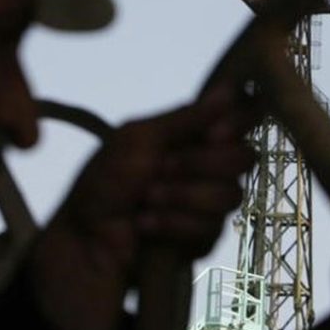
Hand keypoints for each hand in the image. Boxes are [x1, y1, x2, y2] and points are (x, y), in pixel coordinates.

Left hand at [27, 87, 255, 329]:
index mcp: (194, 136)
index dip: (239, 123)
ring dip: (182, 196)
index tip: (213, 134)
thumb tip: (229, 90)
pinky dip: (173, 224)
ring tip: (146, 199)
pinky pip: (211, 227)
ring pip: (230, 195)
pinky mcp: (203, 239)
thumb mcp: (138, 138)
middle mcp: (208, 166)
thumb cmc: (104, 181)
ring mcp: (208, 204)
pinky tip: (146, 224)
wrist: (84, 237)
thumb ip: (186, 118)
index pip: (243, 119)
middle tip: (161, 168)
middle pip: (244, 158)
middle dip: (200, 164)